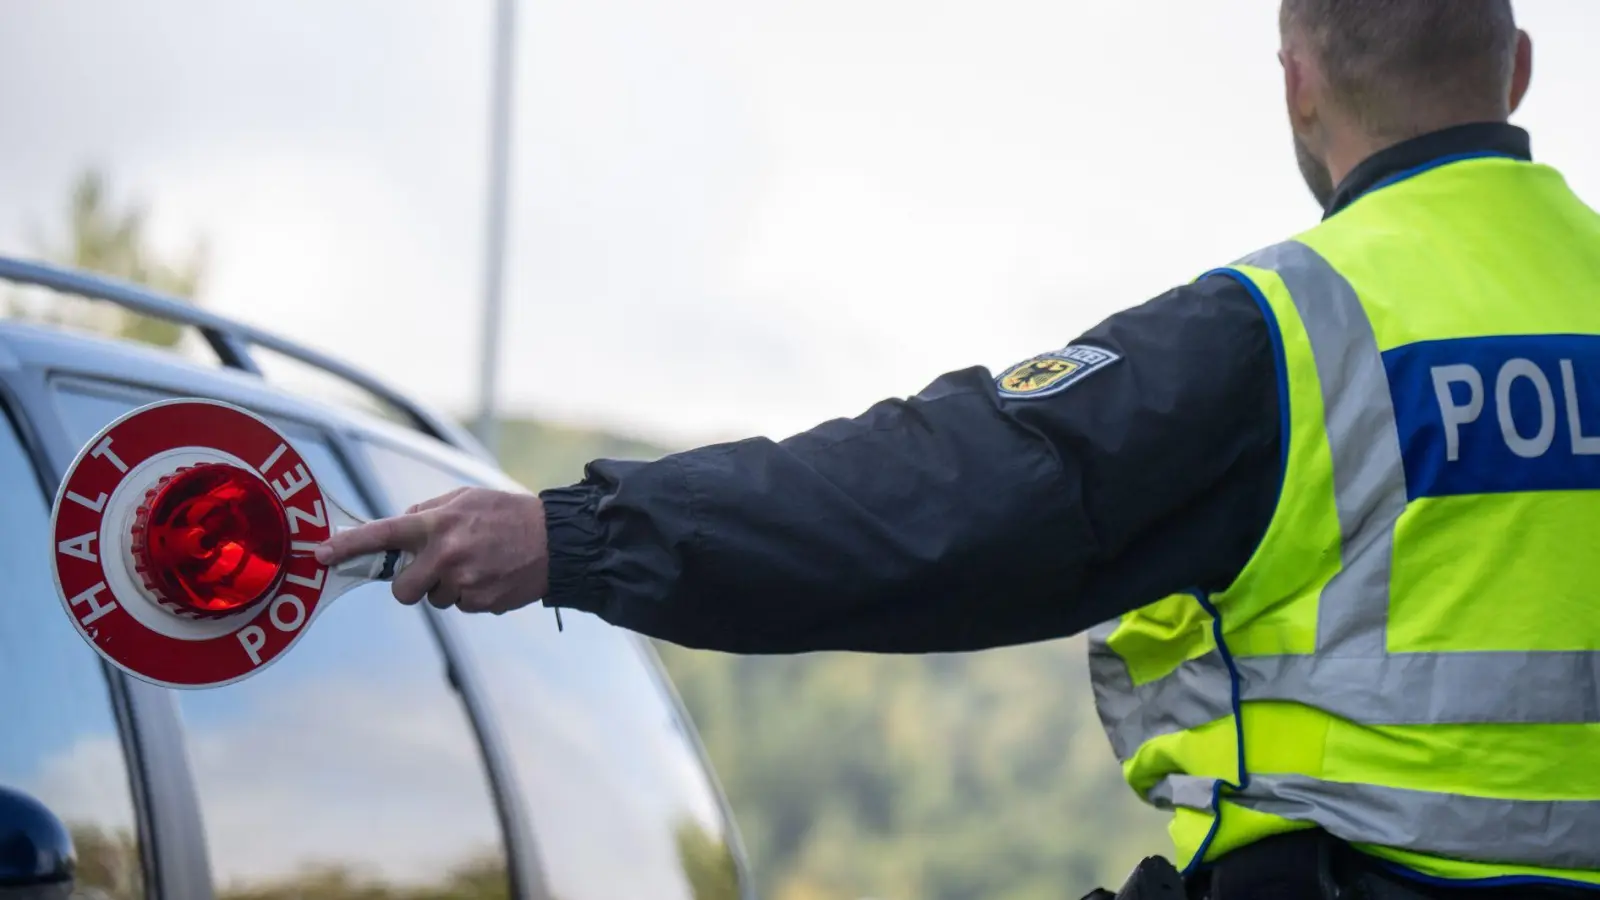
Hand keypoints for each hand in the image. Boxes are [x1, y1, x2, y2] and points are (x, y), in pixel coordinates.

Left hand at [314, 487, 549, 613]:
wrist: (556, 541)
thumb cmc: (508, 514)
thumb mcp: (466, 498)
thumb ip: (428, 512)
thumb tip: (398, 526)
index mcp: (438, 523)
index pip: (383, 534)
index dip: (348, 546)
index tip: (319, 554)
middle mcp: (446, 555)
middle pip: (403, 590)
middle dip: (413, 584)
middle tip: (436, 569)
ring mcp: (463, 582)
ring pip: (435, 599)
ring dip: (448, 587)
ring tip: (479, 565)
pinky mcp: (481, 602)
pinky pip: (461, 606)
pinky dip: (472, 595)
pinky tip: (492, 577)